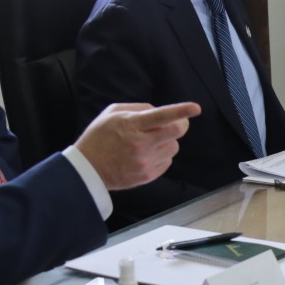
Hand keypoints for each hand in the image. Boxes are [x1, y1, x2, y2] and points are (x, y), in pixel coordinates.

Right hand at [75, 101, 200, 189]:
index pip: (161, 116)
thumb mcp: (113, 113)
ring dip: (167, 141)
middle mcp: (141, 144)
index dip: (180, 111)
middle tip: (173, 124)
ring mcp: (145, 162)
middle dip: (179, 125)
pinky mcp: (148, 176)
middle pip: (177, 132)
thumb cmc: (99, 137)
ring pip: (173, 146)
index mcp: (131, 125)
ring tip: (148, 143)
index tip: (196, 108)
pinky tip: (145, 155)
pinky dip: (162, 156)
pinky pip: (168, 161)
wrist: (88, 169)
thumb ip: (139, 109)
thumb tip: (160, 111)